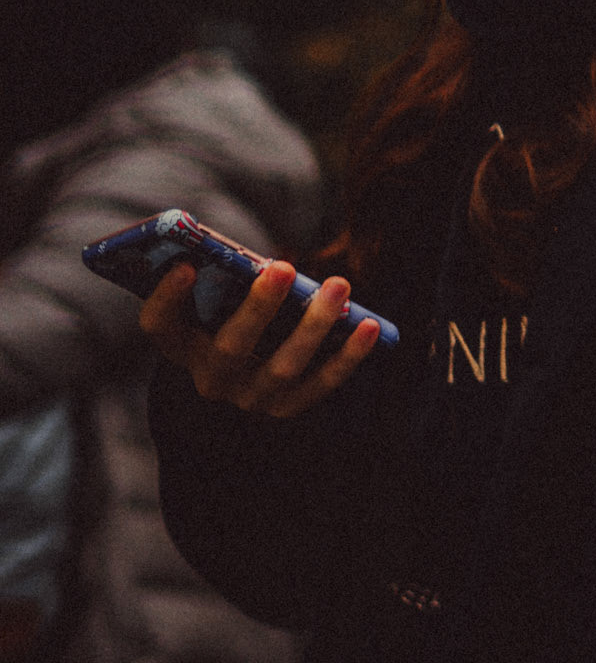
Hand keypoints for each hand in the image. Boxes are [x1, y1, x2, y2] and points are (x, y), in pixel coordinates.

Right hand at [140, 259, 378, 417]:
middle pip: (231, 347)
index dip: (167, 298)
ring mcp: (249, 398)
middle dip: (258, 307)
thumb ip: (225, 278)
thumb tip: (259, 254)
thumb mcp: (215, 302)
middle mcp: (210, 378)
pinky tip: (369, 326)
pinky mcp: (286, 408)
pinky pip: (321, 384)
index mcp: (181, 346)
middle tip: (282, 267)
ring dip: (314, 325)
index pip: (159, 326)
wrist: (242, 382)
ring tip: (339, 284)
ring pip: (283, 367)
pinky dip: (348, 356)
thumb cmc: (230, 318)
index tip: (185, 266)